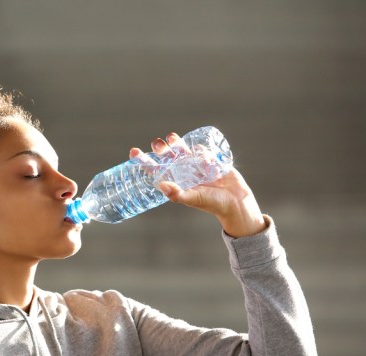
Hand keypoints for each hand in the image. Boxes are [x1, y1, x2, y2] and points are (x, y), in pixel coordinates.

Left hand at [129, 132, 266, 237]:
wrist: (236, 203)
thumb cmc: (213, 204)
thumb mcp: (193, 199)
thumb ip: (178, 194)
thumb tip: (161, 184)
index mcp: (176, 182)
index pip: (155, 170)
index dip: (144, 160)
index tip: (133, 152)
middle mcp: (183, 173)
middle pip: (167, 157)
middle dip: (160, 149)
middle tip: (158, 144)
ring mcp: (196, 166)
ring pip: (182, 151)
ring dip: (176, 143)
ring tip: (171, 138)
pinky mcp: (210, 161)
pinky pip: (201, 151)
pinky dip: (198, 148)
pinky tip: (198, 149)